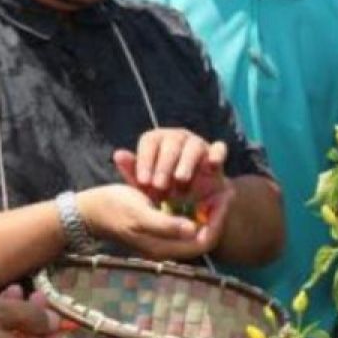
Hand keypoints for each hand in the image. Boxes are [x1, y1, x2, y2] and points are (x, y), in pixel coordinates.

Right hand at [76, 182, 231, 259]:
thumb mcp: (139, 213)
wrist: (89, 210)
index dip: (218, 220)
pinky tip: (200, 195)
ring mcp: (163, 241)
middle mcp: (166, 249)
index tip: (224, 195)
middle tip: (226, 191)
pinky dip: (197, 211)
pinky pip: (186, 225)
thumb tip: (193, 229)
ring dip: (209, 213)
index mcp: (163, 248)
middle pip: (204, 237)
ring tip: (217, 191)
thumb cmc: (113, 208)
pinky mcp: (160, 232)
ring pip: (197, 231)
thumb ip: (165, 224)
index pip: (203, 240)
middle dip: (218, 215)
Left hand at [112, 128, 226, 197]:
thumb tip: (118, 154)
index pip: (150, 141)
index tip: (143, 181)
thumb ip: (132, 171)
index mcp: (157, 140)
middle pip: (172, 142)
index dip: (145, 160)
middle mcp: (177, 137)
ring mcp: (198, 143)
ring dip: (187, 162)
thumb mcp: (145, 184)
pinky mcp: (215, 153)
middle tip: (159, 185)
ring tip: (180, 180)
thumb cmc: (164, 188)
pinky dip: (217, 153)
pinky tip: (211, 165)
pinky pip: (219, 148)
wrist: (192, 199)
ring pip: (194, 145)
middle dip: (164, 164)